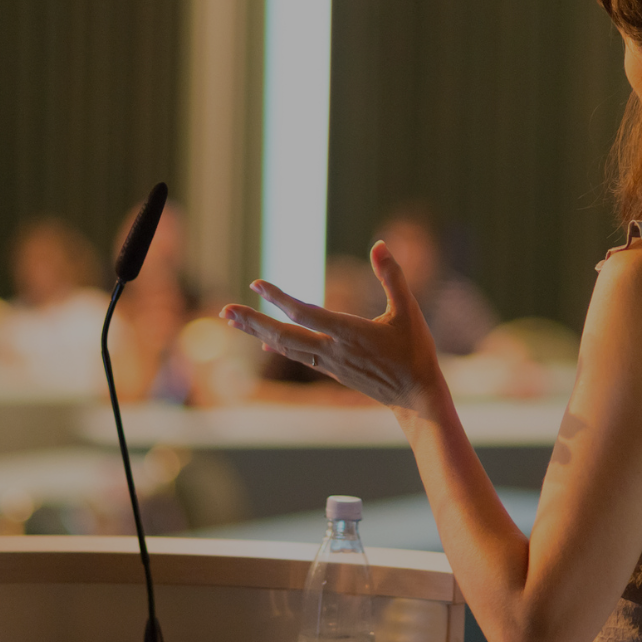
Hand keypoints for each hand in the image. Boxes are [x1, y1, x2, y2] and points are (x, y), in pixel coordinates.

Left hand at [221, 241, 447, 410]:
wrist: (416, 396)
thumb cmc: (415, 352)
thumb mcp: (408, 310)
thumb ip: (393, 276)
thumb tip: (380, 244)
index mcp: (349, 333)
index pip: (306, 313)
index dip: (279, 299)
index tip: (257, 285)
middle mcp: (332, 351)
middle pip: (284, 335)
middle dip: (253, 322)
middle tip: (225, 311)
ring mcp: (330, 364)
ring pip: (286, 347)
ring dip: (258, 332)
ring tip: (233, 320)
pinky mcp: (332, 372)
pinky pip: (298, 356)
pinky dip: (278, 346)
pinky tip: (265, 343)